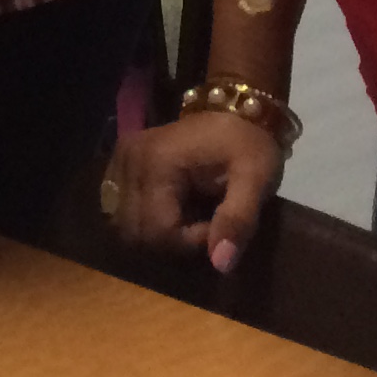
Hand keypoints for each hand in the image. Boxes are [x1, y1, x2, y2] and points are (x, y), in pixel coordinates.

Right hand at [104, 111, 283, 271]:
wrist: (237, 111)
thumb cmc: (249, 145)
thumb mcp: (255, 180)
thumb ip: (237, 221)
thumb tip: (220, 264)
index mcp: (158, 163)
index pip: (159, 231)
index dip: (191, 242)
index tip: (218, 226)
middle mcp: (130, 160)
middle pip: (137, 231)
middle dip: (173, 240)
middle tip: (204, 225)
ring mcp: (121, 160)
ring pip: (125, 225)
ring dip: (157, 233)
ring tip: (188, 219)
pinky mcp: (121, 162)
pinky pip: (121, 209)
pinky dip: (144, 220)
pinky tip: (170, 211)